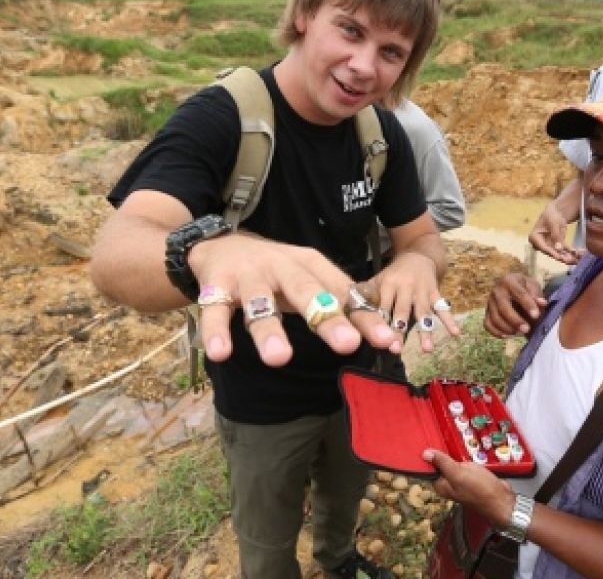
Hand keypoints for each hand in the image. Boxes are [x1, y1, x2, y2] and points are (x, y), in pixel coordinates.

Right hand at [188, 233, 398, 366]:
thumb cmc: (276, 271)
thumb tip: (387, 339)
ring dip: (270, 330)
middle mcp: (282, 267)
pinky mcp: (216, 286)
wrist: (220, 244)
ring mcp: (248, 276)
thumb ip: (344, 308)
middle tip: (347, 344)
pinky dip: (216, 332)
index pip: (342, 293)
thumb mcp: (311, 280)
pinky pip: (214, 312)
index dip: (364, 317)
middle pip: (306, 291)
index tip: (386, 341)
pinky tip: (220, 353)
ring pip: (260, 303)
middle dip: (327, 317)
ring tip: (280, 358)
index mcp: (310, 265)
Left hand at [369, 252, 460, 352]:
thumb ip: (365, 296)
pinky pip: (442, 308)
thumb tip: (347, 312)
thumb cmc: (393, 275)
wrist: (418, 255)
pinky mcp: (435, 292)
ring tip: (427, 349)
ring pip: (423, 312)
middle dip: (400, 330)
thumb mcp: (378, 280)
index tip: (378, 339)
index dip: (380, 322)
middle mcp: (405, 287)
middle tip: (397, 349)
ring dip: (426, 331)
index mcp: (388, 284)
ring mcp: (422, 290)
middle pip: (402, 311)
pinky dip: (450, 320)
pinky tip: (456, 333)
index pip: (382, 306)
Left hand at [424, 449, 514, 525]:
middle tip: (443, 439)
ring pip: (453, 462)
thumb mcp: (458, 473)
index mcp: (442, 485)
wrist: (502, 499)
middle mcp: (449, 484)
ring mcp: (460, 480)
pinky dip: (465, 458)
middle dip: (443, 452)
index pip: (429, 468)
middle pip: (440, 463)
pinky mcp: (471, 476)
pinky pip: (464, 464)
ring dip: (454, 454)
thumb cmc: (481, 490)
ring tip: (453, 443)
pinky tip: (466, 453)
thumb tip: (425, 454)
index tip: (429, 441)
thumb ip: (442, 463)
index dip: (429, 455)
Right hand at [485, 273, 546, 336]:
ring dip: (508, 328)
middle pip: (503, 307)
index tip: (537, 315)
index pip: (519, 293)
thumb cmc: (526, 288)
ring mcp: (490, 302)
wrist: (514, 290)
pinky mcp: (487, 313)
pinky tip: (508, 335)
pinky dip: (497, 332)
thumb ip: (537, 295)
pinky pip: (488, 325)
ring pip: (495, 318)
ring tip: (520, 332)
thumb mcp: (533, 286)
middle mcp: (496, 290)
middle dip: (515, 320)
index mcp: (509, 280)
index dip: (528, 305)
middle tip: (527, 329)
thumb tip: (542, 303)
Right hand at [528, 200, 583, 264]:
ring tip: (578, 258)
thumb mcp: (554, 222)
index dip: (552, 253)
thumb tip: (558, 249)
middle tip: (572, 260)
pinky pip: (565, 252)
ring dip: (569, 257)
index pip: (543, 247)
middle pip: (552, 253)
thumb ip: (556, 236)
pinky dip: (572, 253)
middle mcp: (540, 244)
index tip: (560, 257)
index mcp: (534, 237)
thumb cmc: (552, 214)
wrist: (556, 212)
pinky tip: (580, 254)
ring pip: (559, 254)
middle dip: (563, 257)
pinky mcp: (557, 247)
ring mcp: (549, 246)